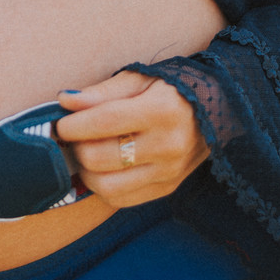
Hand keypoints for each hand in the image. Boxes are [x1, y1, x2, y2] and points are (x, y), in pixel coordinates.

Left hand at [55, 71, 209, 208]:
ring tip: (88, 153)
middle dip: (77, 147)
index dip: (74, 125)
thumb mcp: (140, 79)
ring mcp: (169, 172)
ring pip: (107, 186)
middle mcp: (169, 145)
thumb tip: (65, 102)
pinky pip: (121, 199)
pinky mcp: (167, 188)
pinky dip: (103, 187)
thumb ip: (101, 92)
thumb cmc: (170, 89)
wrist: (217, 110)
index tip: (62, 123)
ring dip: (87, 172)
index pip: (105, 122)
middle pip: (100, 158)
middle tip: (75, 137)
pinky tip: (104, 168)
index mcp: (162, 110)